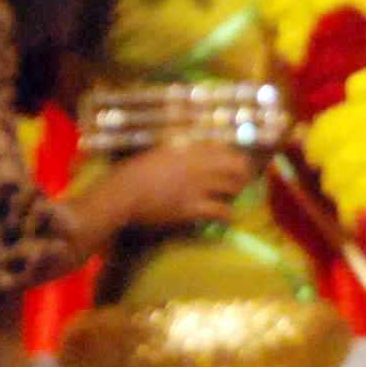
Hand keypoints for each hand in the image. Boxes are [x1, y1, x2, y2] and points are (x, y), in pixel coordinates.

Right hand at [109, 140, 253, 231]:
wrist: (123, 193)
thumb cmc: (134, 172)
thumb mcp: (158, 152)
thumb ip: (178, 150)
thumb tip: (191, 151)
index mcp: (188, 148)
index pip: (224, 148)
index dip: (233, 158)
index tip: (235, 165)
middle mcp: (198, 164)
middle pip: (236, 165)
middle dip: (242, 175)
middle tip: (240, 184)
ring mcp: (197, 185)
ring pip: (233, 187)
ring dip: (236, 194)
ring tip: (232, 199)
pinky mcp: (193, 207)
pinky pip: (222, 210)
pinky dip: (228, 215)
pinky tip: (228, 218)